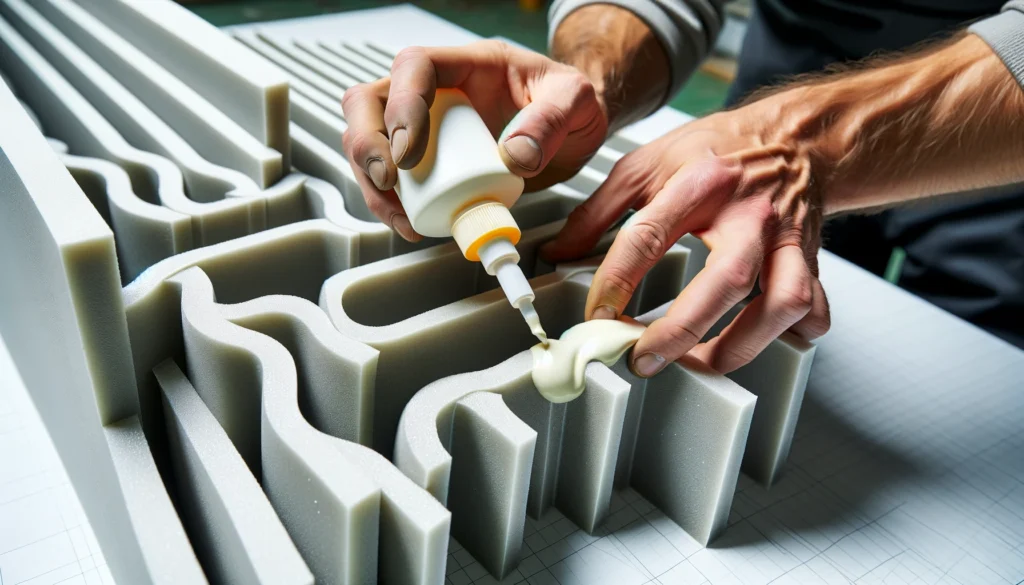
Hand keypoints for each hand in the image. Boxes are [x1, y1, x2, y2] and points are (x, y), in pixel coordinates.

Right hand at [341, 40, 607, 240]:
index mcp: (466, 64)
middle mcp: (435, 91)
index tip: (411, 152)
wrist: (574, 127)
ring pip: (370, 142)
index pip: (414, 66)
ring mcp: (425, 125)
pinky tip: (411, 223)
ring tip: (403, 217)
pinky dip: (391, 203)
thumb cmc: (569, 102)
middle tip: (391, 182)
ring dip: (374, 182)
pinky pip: (391, 176)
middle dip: (368, 145)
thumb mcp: (575, 102)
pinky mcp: (428, 160)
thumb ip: (551, 121)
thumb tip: (514, 157)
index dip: (401, 104)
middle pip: (370, 102)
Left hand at [542, 99, 831, 374]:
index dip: (617, 280)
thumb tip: (558, 251)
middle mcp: (749, 212)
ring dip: (742, 344)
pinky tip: (767, 341)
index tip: (597, 314)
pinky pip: (814, 305)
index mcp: (700, 182)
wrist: (794, 138)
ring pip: (781, 301)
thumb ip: (598, 210)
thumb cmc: (716, 151)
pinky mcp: (811, 258)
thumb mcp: (646, 164)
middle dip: (682, 330)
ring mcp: (786, 238)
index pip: (650, 234)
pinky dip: (798, 331)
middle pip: (726, 279)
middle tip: (644, 359)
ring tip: (703, 363)